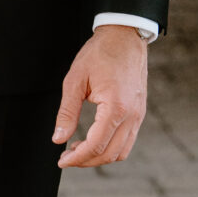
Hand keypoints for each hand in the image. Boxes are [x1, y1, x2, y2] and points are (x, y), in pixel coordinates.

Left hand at [53, 25, 148, 168]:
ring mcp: (139, 114)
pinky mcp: (139, 112)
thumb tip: (58, 139)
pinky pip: (127, 140)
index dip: (77, 157)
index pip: (96, 145)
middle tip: (66, 157)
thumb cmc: (99, 53)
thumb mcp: (75, 80)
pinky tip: (94, 139)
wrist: (125, 36)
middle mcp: (132, 115)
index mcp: (116, 106)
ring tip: (78, 149)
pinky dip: (111, 147)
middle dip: (86, 161)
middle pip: (110, 153)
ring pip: (121, 152)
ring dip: (99, 157)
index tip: (61, 160)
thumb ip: (67, 112)